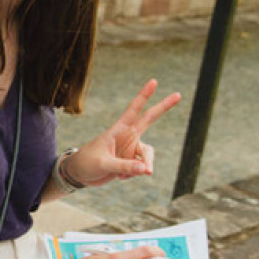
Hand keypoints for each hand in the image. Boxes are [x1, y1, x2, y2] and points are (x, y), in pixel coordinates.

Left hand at [66, 79, 180, 186]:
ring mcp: (131, 148)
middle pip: (150, 119)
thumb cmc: (87, 163)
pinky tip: (119, 177)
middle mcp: (128, 136)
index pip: (134, 109)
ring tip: (123, 176)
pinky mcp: (132, 161)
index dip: (144, 95)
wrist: (80, 174)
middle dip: (163, 106)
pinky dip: (133, 175)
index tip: (154, 81)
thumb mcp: (104, 164)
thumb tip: (147, 169)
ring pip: (148, 156)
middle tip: (178, 94)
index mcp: (119, 129)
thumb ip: (124, 166)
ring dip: (142, 167)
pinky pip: (141, 168)